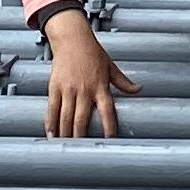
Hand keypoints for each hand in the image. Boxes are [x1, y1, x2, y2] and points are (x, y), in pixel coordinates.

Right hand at [42, 13, 135, 137]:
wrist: (72, 38)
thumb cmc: (92, 52)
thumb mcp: (111, 66)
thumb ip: (123, 82)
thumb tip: (139, 89)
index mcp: (100, 86)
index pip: (107, 111)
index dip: (109, 127)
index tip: (111, 140)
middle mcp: (84, 90)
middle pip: (82, 119)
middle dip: (81, 137)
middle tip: (81, 151)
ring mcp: (68, 89)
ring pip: (66, 117)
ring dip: (65, 134)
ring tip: (65, 147)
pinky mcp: (54, 87)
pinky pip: (52, 109)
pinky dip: (50, 123)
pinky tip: (51, 134)